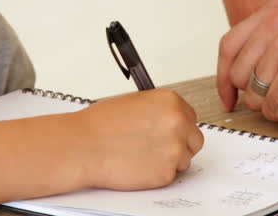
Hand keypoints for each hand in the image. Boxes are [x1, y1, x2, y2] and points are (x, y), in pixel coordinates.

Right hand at [72, 89, 203, 189]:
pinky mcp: (166, 172)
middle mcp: (178, 123)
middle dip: (180, 145)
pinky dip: (156, 174)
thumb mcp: (135, 103)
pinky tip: (138, 166)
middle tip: (160, 149)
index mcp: (171, 102)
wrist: (83, 146)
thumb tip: (168, 122)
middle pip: (194, 139)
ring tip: (142, 157)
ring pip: (184, 160)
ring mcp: (175, 149)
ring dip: (168, 161)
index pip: (190, 117)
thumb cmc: (100, 125)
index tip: (169, 133)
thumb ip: (158, 111)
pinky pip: (170, 176)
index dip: (179, 127)